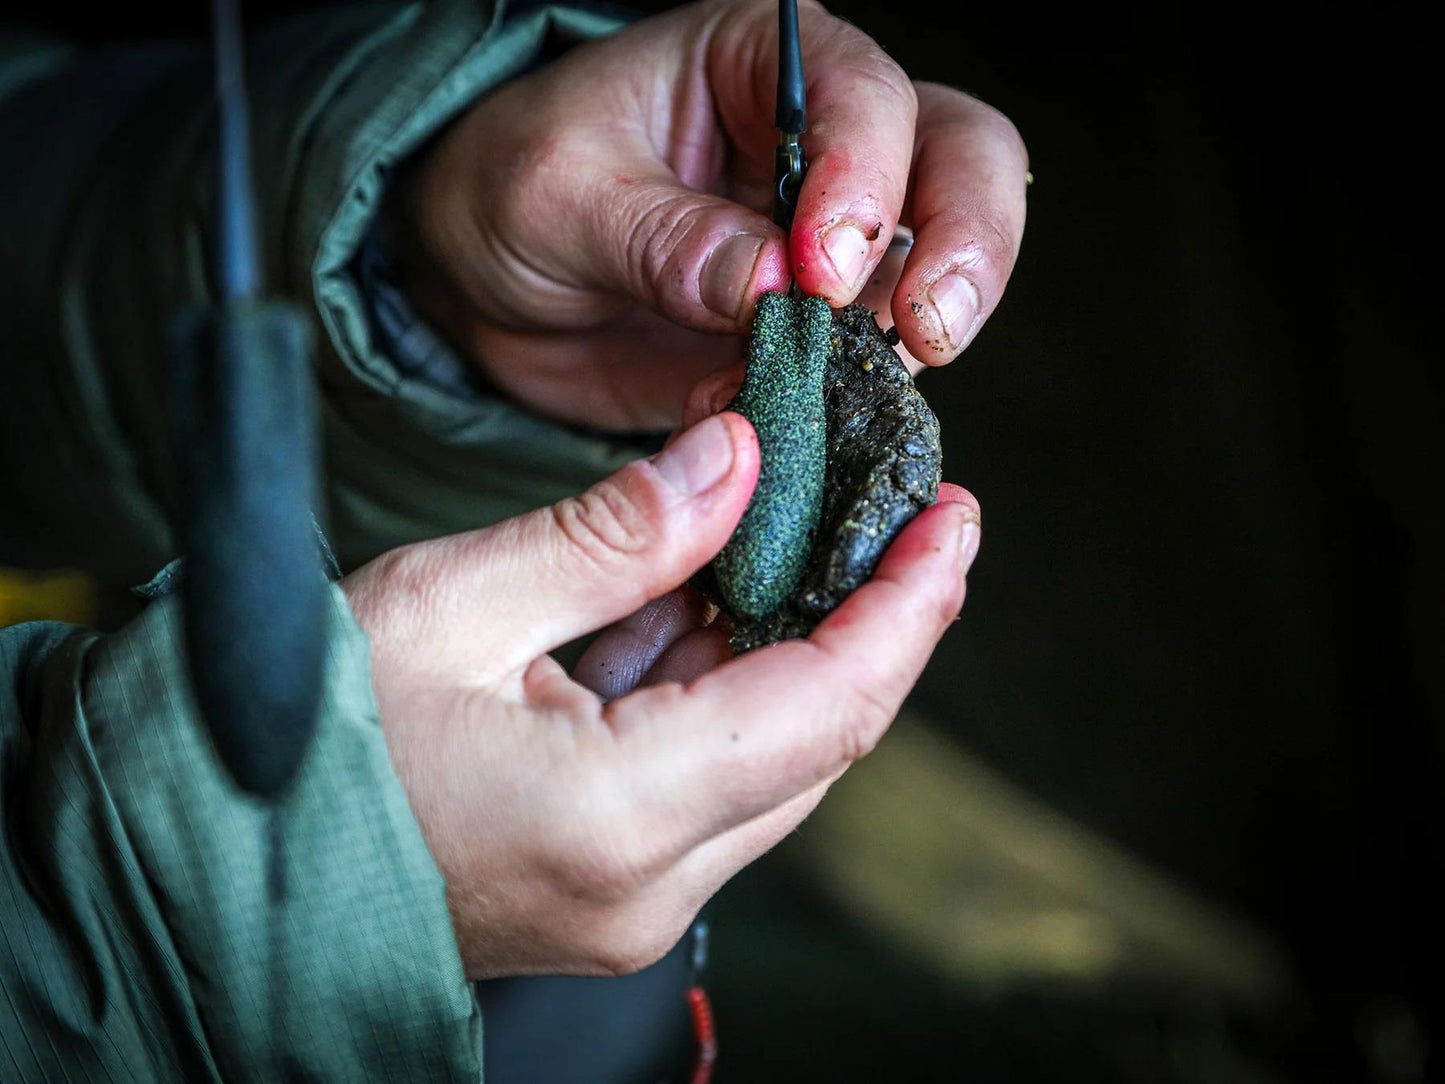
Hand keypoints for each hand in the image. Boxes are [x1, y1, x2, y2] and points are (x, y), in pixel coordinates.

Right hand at [341, 412, 980, 977]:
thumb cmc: (302, 733)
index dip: (907, 606)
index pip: (827, 705)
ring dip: (796, 643)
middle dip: (869, 616)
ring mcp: (633, 897)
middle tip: (892, 509)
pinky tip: (713, 597)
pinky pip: (712, 777)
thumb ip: (613, 531)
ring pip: (774, 757)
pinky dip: (727, 682)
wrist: (215, 861)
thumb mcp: (451, 599)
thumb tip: (737, 459)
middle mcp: (649, 884)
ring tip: (796, 531)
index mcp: (614, 816)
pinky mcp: (612, 883)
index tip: (952, 519)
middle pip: (820, 737)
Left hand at [388, 0, 1028, 429]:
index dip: (866, 181)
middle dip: (966, 243)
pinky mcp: (822, 326)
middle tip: (926, 331)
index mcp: (759, 64)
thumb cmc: (513, 191)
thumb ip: (665, 237)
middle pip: (960, 158)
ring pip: (946, 259)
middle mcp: (823, 138)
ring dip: (924, 329)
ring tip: (869, 384)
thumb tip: (775, 287)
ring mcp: (835, 237)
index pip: (863, 94)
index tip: (822, 275)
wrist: (489, 285)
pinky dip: (866, 394)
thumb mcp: (558, 197)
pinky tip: (821, 419)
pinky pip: (881, 357)